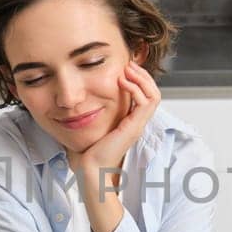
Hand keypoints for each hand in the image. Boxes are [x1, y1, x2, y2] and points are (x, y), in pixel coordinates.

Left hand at [66, 60, 160, 231]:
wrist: (89, 168)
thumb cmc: (86, 150)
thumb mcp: (89, 124)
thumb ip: (89, 111)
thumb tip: (77, 99)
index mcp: (129, 120)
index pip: (143, 94)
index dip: (137, 78)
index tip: (123, 67)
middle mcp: (136, 121)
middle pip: (152, 91)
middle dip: (142, 74)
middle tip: (128, 63)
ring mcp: (137, 124)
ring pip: (154, 94)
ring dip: (142, 78)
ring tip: (127, 69)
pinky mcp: (135, 127)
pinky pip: (146, 102)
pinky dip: (136, 88)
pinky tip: (122, 81)